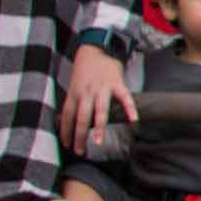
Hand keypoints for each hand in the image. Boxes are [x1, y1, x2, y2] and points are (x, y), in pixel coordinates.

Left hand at [56, 43, 133, 158]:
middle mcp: (86, 92)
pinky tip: (133, 121)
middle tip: (80, 150)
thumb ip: (73, 103)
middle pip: (82, 117)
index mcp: (74, 93)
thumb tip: (67, 123)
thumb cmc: (84, 71)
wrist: (95, 49)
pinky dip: (130, 109)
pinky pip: (124, 98)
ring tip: (99, 142)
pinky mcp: (116, 83)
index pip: (67, 117)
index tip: (67, 146)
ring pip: (100, 110)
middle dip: (80, 136)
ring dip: (100, 127)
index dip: (66, 132)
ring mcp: (102, 88)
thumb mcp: (73, 86)